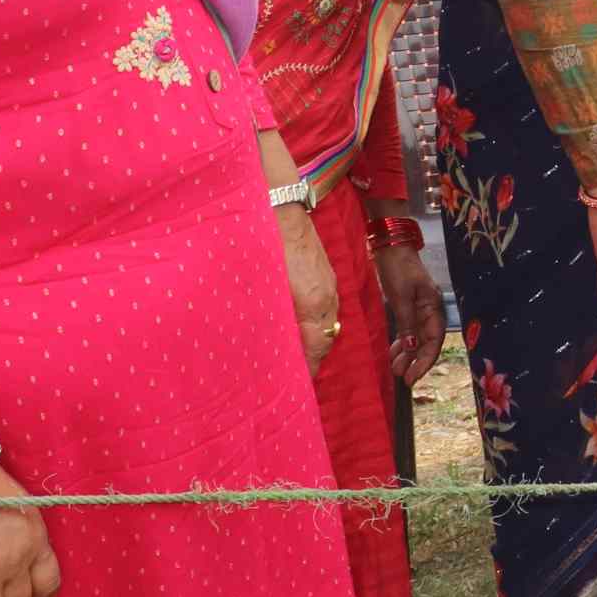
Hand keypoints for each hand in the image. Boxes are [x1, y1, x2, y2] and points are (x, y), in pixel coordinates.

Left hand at [277, 205, 339, 375]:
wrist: (280, 210)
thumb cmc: (266, 250)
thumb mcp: (267, 291)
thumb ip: (274, 321)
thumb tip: (271, 347)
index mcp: (313, 305)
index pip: (315, 351)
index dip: (304, 371)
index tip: (292, 386)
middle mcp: (327, 298)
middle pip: (324, 341)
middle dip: (310, 360)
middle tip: (292, 376)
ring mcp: (330, 285)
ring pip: (327, 325)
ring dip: (313, 342)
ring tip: (295, 355)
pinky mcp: (327, 275)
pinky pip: (327, 308)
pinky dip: (315, 323)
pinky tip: (300, 325)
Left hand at [372, 242, 446, 386]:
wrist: (391, 247)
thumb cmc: (398, 268)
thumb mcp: (401, 296)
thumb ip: (407, 322)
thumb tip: (411, 348)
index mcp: (433, 307)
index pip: (434, 340)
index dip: (425, 361)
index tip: (412, 378)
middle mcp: (430, 310)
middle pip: (427, 343)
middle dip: (416, 362)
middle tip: (403, 379)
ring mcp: (419, 309)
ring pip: (417, 339)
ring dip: (408, 355)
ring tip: (396, 369)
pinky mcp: (408, 307)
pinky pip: (408, 331)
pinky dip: (402, 343)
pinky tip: (394, 353)